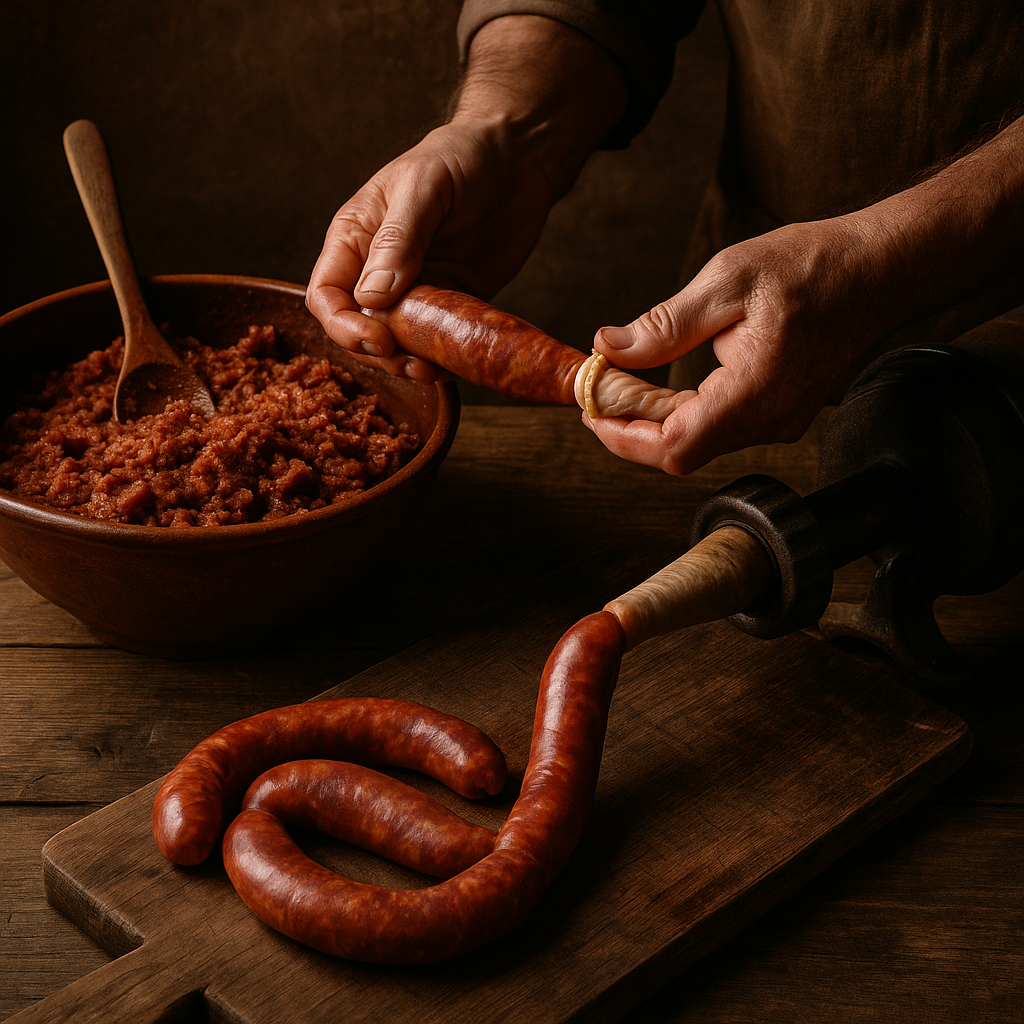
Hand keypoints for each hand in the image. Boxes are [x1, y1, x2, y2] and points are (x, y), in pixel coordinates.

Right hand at [306, 15, 626, 381]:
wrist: (518, 159)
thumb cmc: (462, 156)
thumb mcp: (425, 188)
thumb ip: (398, 240)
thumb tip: (370, 297)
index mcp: (355, 238)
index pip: (326, 295)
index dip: (343, 326)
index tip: (378, 339)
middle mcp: (377, 270)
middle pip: (356, 330)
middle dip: (377, 353)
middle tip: (411, 361)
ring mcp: (415, 291)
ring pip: (394, 345)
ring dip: (407, 364)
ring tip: (431, 370)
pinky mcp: (449, 305)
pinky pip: (435, 344)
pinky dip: (439, 361)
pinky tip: (452, 366)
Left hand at [587, 112, 1023, 474]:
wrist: (881, 269)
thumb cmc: (815, 267)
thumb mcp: (727, 281)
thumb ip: (665, 326)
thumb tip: (608, 348)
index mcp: (754, 392)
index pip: (674, 447)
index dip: (624, 439)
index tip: (592, 413)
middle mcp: (769, 420)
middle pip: (680, 452)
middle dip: (630, 428)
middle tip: (600, 391)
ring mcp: (778, 422)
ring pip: (699, 443)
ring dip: (655, 421)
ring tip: (625, 383)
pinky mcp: (779, 413)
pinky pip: (720, 428)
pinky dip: (683, 413)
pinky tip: (663, 385)